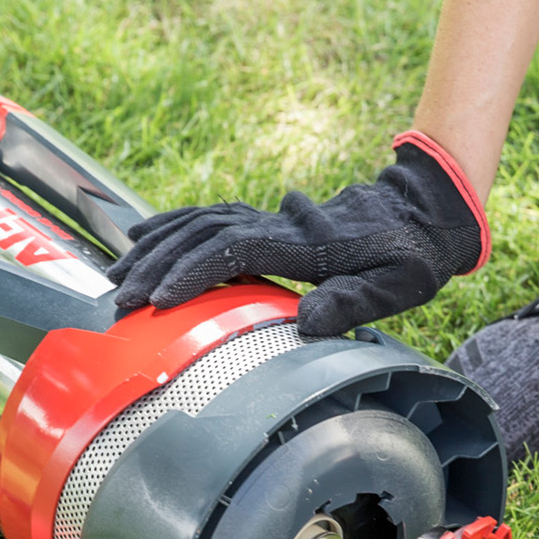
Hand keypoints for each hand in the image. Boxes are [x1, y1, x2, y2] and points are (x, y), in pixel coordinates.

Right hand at [105, 132, 489, 337]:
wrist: (422, 214)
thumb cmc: (411, 258)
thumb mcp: (395, 286)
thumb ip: (351, 303)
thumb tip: (306, 324)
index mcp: (304, 243)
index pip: (233, 251)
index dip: (193, 274)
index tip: (159, 301)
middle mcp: (278, 223)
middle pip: (203, 235)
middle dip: (156, 267)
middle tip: (120, 302)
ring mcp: (269, 218)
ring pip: (198, 223)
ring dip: (154, 248)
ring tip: (116, 277)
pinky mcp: (266, 221)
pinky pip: (208, 217)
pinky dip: (171, 226)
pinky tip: (141, 237)